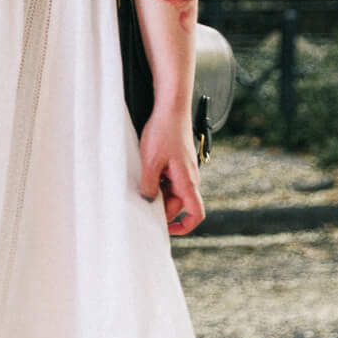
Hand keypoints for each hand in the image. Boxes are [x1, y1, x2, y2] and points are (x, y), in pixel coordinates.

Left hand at [137, 106, 204, 234]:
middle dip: (161, 206)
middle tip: (141, 198)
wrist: (171, 108)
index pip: (196, 214)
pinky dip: (158, 179)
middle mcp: (190, 178)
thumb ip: (149, 186)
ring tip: (142, 178)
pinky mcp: (179, 161)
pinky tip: (146, 169)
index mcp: (187, 182)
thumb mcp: (150, 163)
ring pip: (172, 190)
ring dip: (158, 190)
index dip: (184, 227)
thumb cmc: (163, 133)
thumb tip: (148, 201)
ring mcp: (185, 169)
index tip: (167, 229)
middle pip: (178, 204)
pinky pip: (170, 178)